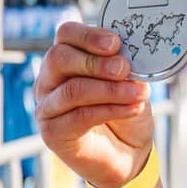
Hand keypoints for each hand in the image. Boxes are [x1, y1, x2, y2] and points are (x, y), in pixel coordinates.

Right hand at [36, 21, 153, 187]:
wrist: (130, 153)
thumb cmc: (126, 112)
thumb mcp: (131, 83)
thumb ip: (125, 67)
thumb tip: (129, 54)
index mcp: (68, 60)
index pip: (65, 35)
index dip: (89, 35)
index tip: (116, 43)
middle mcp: (50, 81)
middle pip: (59, 58)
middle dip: (96, 62)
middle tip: (124, 68)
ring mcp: (47, 107)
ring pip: (72, 89)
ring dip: (110, 89)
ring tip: (138, 93)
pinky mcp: (53, 133)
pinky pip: (79, 116)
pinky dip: (111, 110)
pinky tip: (132, 108)